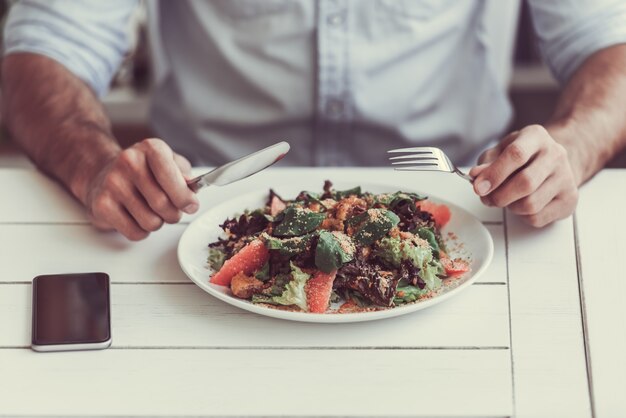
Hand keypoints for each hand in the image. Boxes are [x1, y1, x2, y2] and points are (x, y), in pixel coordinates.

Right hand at [84, 138, 198, 239]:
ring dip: (157, 223)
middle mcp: (129, 162)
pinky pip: (135, 233)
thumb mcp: (168, 162)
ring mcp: (113, 183)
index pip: (171, 176)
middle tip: (171, 210)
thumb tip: (191, 190)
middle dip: (174, 213)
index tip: (191, 205)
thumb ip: (184, 174)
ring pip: (151, 222)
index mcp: (150, 148)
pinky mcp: (102, 205)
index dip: (184, 196)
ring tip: (151, 211)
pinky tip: (136, 218)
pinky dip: (141, 231)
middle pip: (163, 204)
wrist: (103, 174)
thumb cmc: (143, 171)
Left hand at [469, 125, 578, 227]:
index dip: (494, 174)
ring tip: (506, 199)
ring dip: (510, 207)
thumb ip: (486, 163)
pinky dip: (522, 216)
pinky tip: (522, 204)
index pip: (516, 154)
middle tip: (487, 198)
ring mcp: (566, 177)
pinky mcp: (569, 199)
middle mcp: (556, 154)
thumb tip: (476, 176)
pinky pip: (538, 218)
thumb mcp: (500, 151)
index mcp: (536, 137)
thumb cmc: (522, 157)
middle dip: (499, 196)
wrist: (553, 162)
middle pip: (525, 183)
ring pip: (530, 204)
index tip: (479, 187)